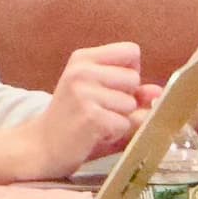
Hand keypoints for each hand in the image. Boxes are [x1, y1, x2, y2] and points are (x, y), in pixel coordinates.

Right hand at [25, 41, 148, 175]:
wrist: (40, 147)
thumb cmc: (74, 121)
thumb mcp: (100, 97)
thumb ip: (132, 93)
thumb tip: (157, 92)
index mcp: (84, 58)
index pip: (131, 51)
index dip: (131, 73)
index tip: (113, 88)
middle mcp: (82, 70)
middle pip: (134, 78)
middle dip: (125, 100)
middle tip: (100, 111)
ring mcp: (84, 92)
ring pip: (130, 104)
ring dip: (119, 120)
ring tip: (95, 123)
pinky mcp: (90, 116)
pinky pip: (123, 124)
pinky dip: (113, 134)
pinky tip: (92, 134)